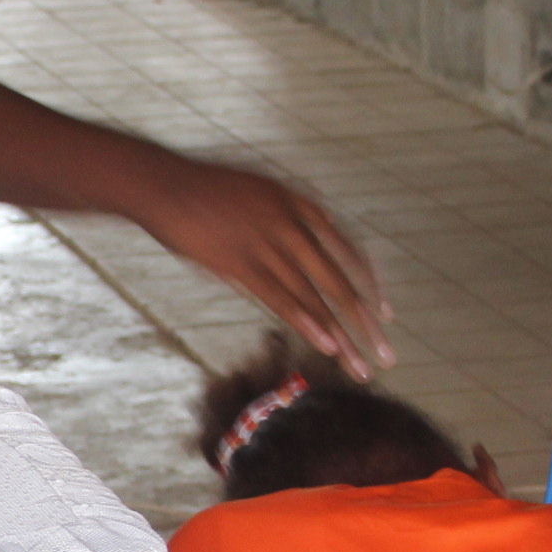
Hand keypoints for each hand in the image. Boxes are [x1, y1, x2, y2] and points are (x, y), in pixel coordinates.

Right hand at [135, 153, 391, 374]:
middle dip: (366, 321)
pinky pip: (283, 299)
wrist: (165, 186)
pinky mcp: (242, 264)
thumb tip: (307, 240)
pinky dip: (308, 324)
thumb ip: (286, 218)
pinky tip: (328, 346)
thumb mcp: (258, 194)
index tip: (386, 315)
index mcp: (299, 205)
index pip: (348, 252)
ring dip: (343, 335)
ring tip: (362, 365)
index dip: (369, 285)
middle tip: (387, 351)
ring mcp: (269, 245)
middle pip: (340, 281)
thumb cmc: (205, 191)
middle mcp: (293, 225)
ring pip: (317, 298)